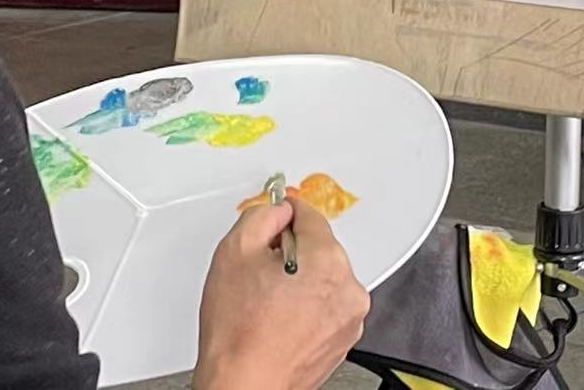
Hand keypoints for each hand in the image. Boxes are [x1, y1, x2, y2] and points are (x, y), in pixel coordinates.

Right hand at [195, 198, 369, 389]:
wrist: (242, 385)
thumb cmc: (239, 334)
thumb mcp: (235, 252)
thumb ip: (261, 216)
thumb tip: (277, 212)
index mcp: (327, 260)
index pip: (310, 215)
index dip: (284, 215)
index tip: (276, 217)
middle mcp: (348, 288)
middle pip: (319, 248)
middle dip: (292, 254)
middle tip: (261, 274)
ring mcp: (349, 318)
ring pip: (324, 278)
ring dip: (302, 281)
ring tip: (269, 302)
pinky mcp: (343, 339)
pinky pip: (326, 306)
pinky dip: (308, 307)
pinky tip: (280, 319)